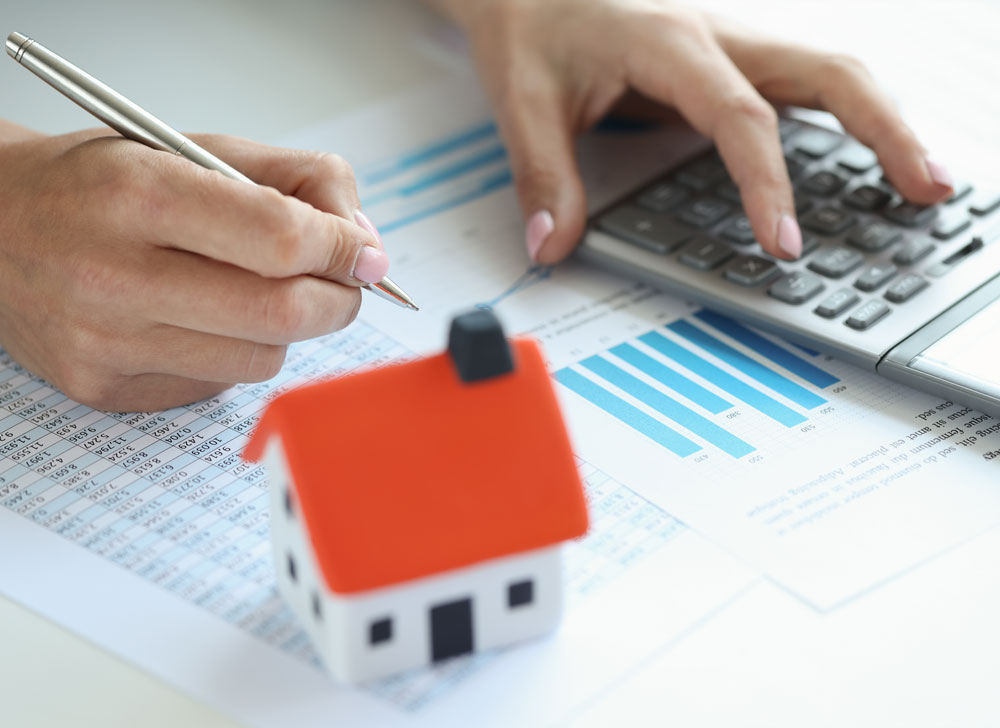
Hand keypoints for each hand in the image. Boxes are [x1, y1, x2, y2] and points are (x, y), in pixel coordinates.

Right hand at [0, 130, 387, 410]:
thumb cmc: (101, 184)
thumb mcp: (193, 147)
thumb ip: (294, 179)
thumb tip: (363, 240)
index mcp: (138, 194)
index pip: (280, 238)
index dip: (342, 248)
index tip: (363, 251)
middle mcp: (114, 276)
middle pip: (282, 313)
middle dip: (337, 299)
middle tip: (343, 282)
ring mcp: (105, 344)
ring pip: (260, 359)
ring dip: (287, 329)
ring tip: (261, 293)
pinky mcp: (104, 389)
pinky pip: (218, 385)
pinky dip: (235, 353)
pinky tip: (203, 320)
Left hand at [430, 0, 953, 261]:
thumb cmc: (531, 25)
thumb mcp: (521, 99)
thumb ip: (543, 174)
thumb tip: (553, 245)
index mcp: (671, 41)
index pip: (740, 116)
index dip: (768, 182)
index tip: (782, 244)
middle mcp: (718, 34)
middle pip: (828, 69)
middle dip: (885, 130)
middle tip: (928, 190)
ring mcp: (734, 41)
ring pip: (831, 70)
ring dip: (884, 120)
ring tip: (926, 180)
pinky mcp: (733, 57)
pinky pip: (806, 85)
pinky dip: (849, 119)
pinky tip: (869, 156)